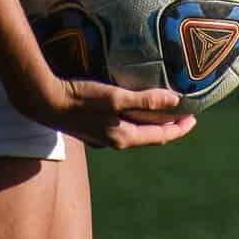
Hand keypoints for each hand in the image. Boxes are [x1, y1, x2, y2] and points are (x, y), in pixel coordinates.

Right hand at [24, 77, 196, 149]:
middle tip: (182, 112)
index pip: (160, 136)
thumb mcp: (116, 97)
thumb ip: (145, 99)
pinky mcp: (90, 127)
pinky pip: (120, 124)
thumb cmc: (81, 99)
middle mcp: (114, 141)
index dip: (179, 128)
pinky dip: (132, 116)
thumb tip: (175, 99)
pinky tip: (128, 103)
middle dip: (167, 125)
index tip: (194, 118)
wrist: (44, 102)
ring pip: (133, 130)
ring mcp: (101, 136)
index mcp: (123, 138)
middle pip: (148, 135)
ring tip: (160, 107)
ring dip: (149, 121)